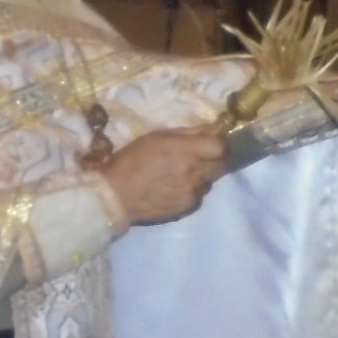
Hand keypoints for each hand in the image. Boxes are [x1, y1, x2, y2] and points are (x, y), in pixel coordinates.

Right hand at [99, 126, 226, 225]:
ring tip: (181, 175)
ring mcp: (193, 193)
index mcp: (187, 152)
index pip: (221, 147)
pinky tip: (175, 189)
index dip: (218, 143)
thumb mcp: (156, 137)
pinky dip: (192, 191)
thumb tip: (209, 129)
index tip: (210, 142)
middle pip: (221, 165)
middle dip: (214, 160)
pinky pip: (199, 196)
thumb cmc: (132, 161)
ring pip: (210, 182)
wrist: (116, 197)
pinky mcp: (187, 209)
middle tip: (198, 158)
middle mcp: (195, 173)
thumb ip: (186, 133)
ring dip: (202, 176)